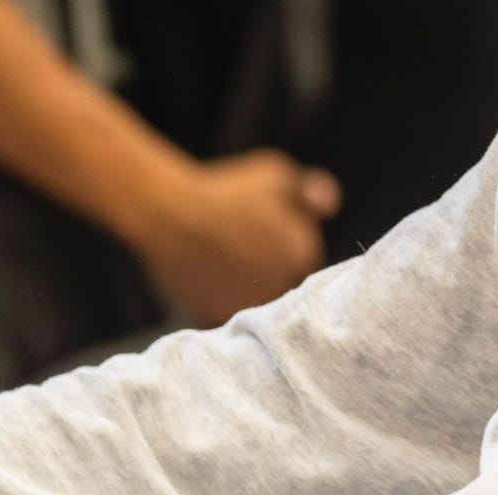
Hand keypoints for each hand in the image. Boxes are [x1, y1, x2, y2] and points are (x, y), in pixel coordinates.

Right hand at [132, 149, 340, 326]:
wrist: (167, 214)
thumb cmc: (222, 190)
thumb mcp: (274, 174)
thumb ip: (309, 192)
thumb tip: (329, 206)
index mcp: (303, 253)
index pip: (303, 259)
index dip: (284, 246)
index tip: (262, 235)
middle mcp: (282, 286)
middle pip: (282, 285)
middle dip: (268, 271)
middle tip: (239, 250)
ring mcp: (248, 305)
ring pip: (256, 303)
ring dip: (247, 290)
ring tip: (221, 265)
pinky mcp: (216, 317)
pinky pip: (228, 316)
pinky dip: (222, 302)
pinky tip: (208, 280)